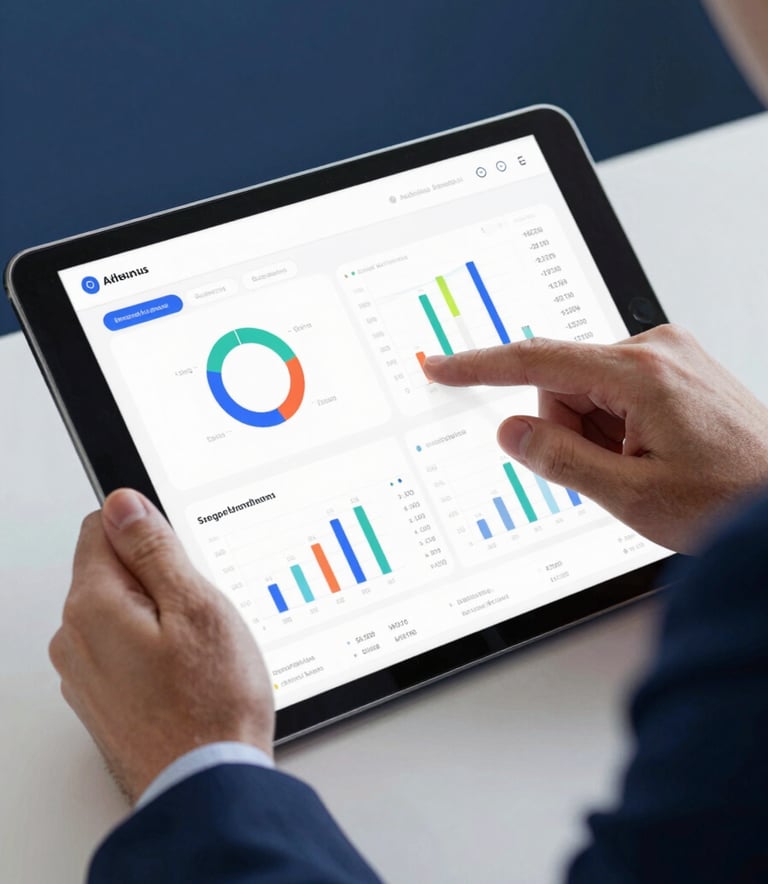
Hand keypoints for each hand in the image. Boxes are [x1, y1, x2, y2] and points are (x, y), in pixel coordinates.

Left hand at [49, 489, 274, 803]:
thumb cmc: (210, 702)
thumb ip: (152, 548)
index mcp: (93, 605)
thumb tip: (123, 504)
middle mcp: (74, 638)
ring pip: (120, 611)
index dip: (149, 533)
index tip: (179, 559)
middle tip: (198, 614)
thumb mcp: (195, 604)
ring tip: (197, 651)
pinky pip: (122, 648)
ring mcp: (83, 673)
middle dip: (157, 578)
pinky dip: (151, 650)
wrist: (206, 784)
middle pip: (111, 570)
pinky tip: (185, 674)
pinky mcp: (100, 698)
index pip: (102, 525)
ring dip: (157, 616)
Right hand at [424, 325, 767, 552]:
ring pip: (586, 391)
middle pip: (562, 382)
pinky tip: (648, 453)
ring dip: (594, 433)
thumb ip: (560, 461)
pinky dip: (614, 426)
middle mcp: (656, 350)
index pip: (536, 361)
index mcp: (642, 373)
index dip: (479, 368)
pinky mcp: (674, 369)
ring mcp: (669, 357)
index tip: (441, 369)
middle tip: (608, 472)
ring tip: (638, 466)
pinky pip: (614, 392)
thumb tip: (510, 431)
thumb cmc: (730, 501)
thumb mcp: (631, 496)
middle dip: (567, 430)